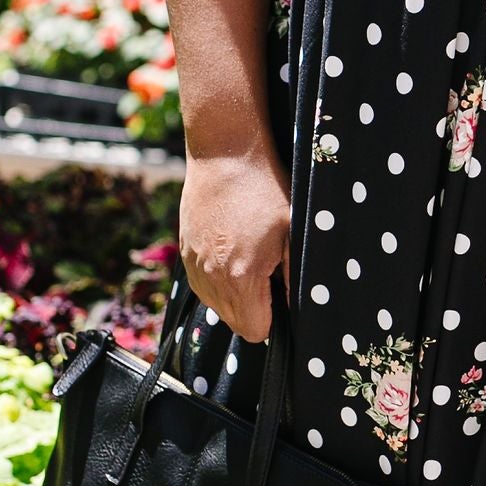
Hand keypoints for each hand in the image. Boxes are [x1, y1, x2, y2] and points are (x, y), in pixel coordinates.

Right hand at [177, 149, 289, 343]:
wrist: (225, 154)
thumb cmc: (266, 190)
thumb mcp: (293, 232)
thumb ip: (296, 279)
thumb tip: (300, 312)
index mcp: (241, 277)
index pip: (255, 331)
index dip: (273, 320)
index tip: (281, 296)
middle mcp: (211, 278)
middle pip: (235, 323)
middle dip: (255, 310)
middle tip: (269, 275)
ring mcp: (193, 266)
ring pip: (217, 307)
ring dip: (235, 297)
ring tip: (251, 260)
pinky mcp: (184, 253)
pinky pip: (203, 287)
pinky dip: (218, 281)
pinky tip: (233, 253)